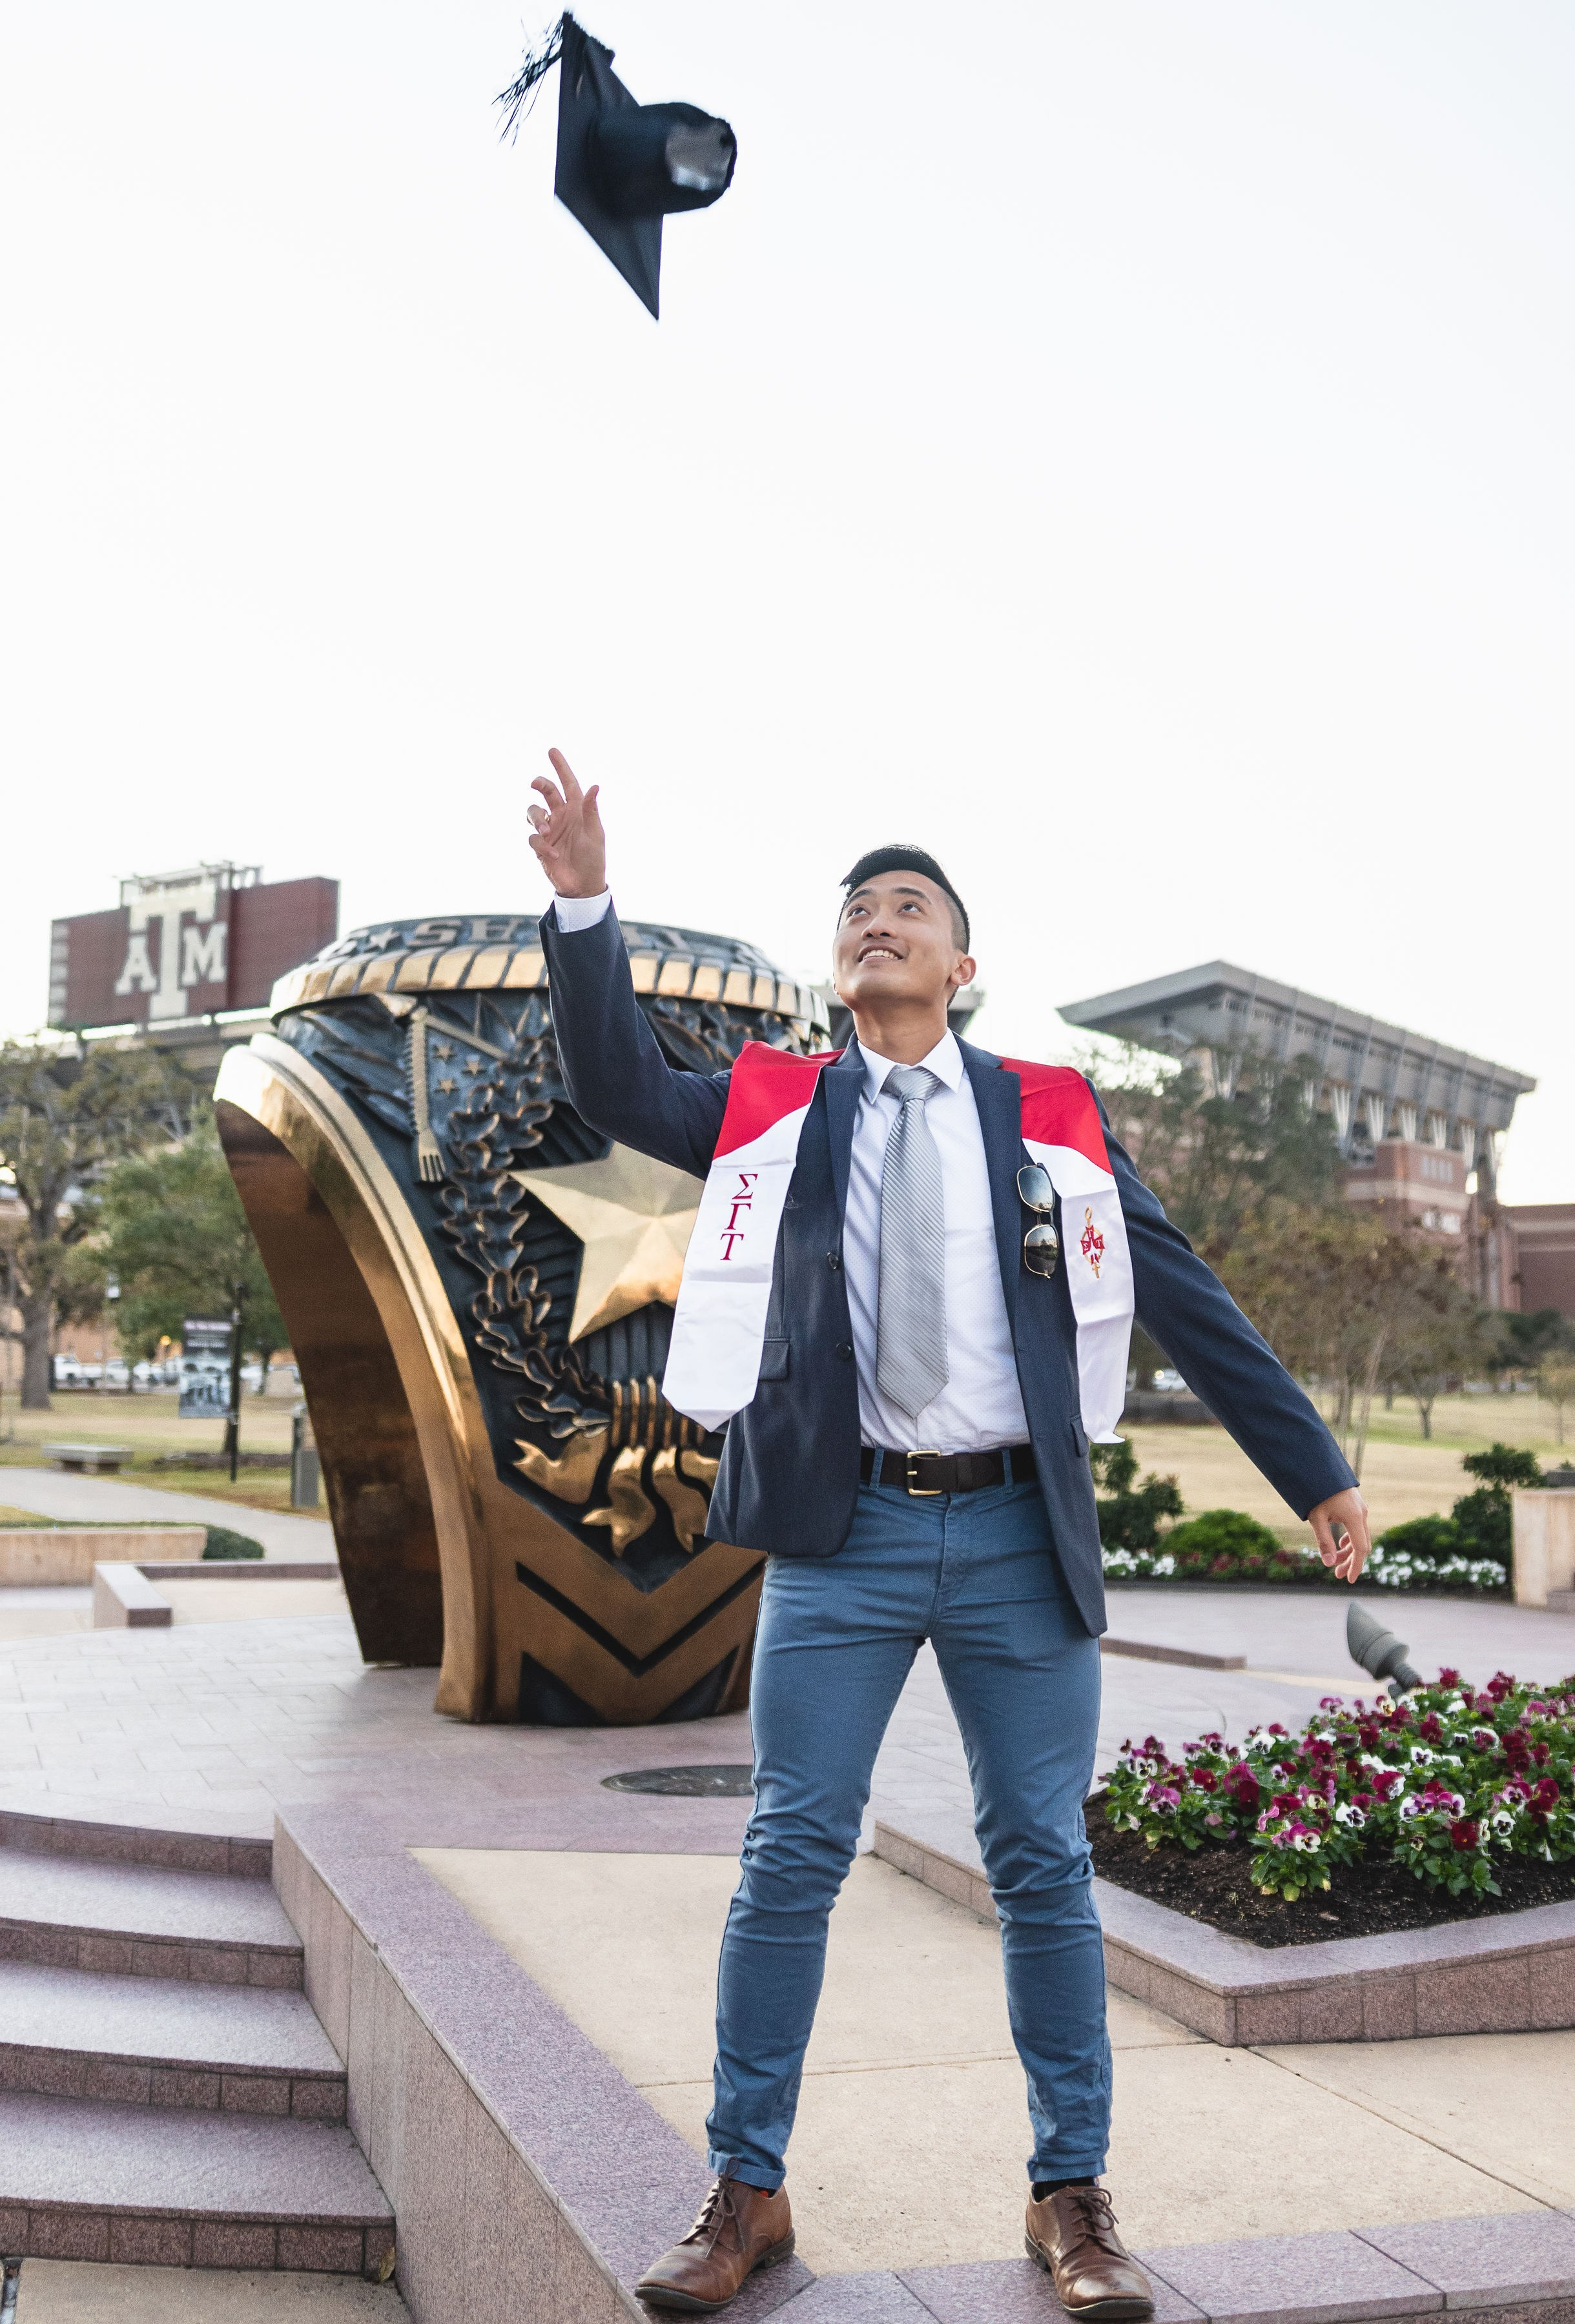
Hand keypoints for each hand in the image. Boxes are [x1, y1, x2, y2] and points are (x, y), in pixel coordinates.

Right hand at [527, 748, 606, 897]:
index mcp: (576, 810)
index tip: (552, 751)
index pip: (568, 784)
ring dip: (538, 819)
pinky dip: (541, 845)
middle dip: (540, 784)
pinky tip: (554, 855)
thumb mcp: (595, 834)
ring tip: (548, 832)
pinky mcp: (540, 846)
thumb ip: (591, 811)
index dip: (561, 767)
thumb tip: (595, 786)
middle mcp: (561, 816)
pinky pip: (534, 838)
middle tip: (536, 784)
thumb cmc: (593, 859)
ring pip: (533, 812)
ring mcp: (550, 830)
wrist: (583, 886)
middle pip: (546, 792)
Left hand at [1309, 1486, 1369, 1582]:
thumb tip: (1329, 1563)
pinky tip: (1342, 1545)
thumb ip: (1324, 1541)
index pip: (1360, 1549)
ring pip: (1360, 1536)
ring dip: (1349, 1551)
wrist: (1320, 1467)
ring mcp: (1361, 1509)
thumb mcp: (1316, 1517)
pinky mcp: (1357, 1506)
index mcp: (1355, 1517)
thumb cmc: (1317, 1491)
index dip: (1356, 1566)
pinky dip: (1350, 1539)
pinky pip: (1357, 1527)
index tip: (1350, 1580)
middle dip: (1351, 1561)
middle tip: (1338, 1575)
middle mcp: (1362, 1513)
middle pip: (1362, 1545)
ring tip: (1336, 1563)